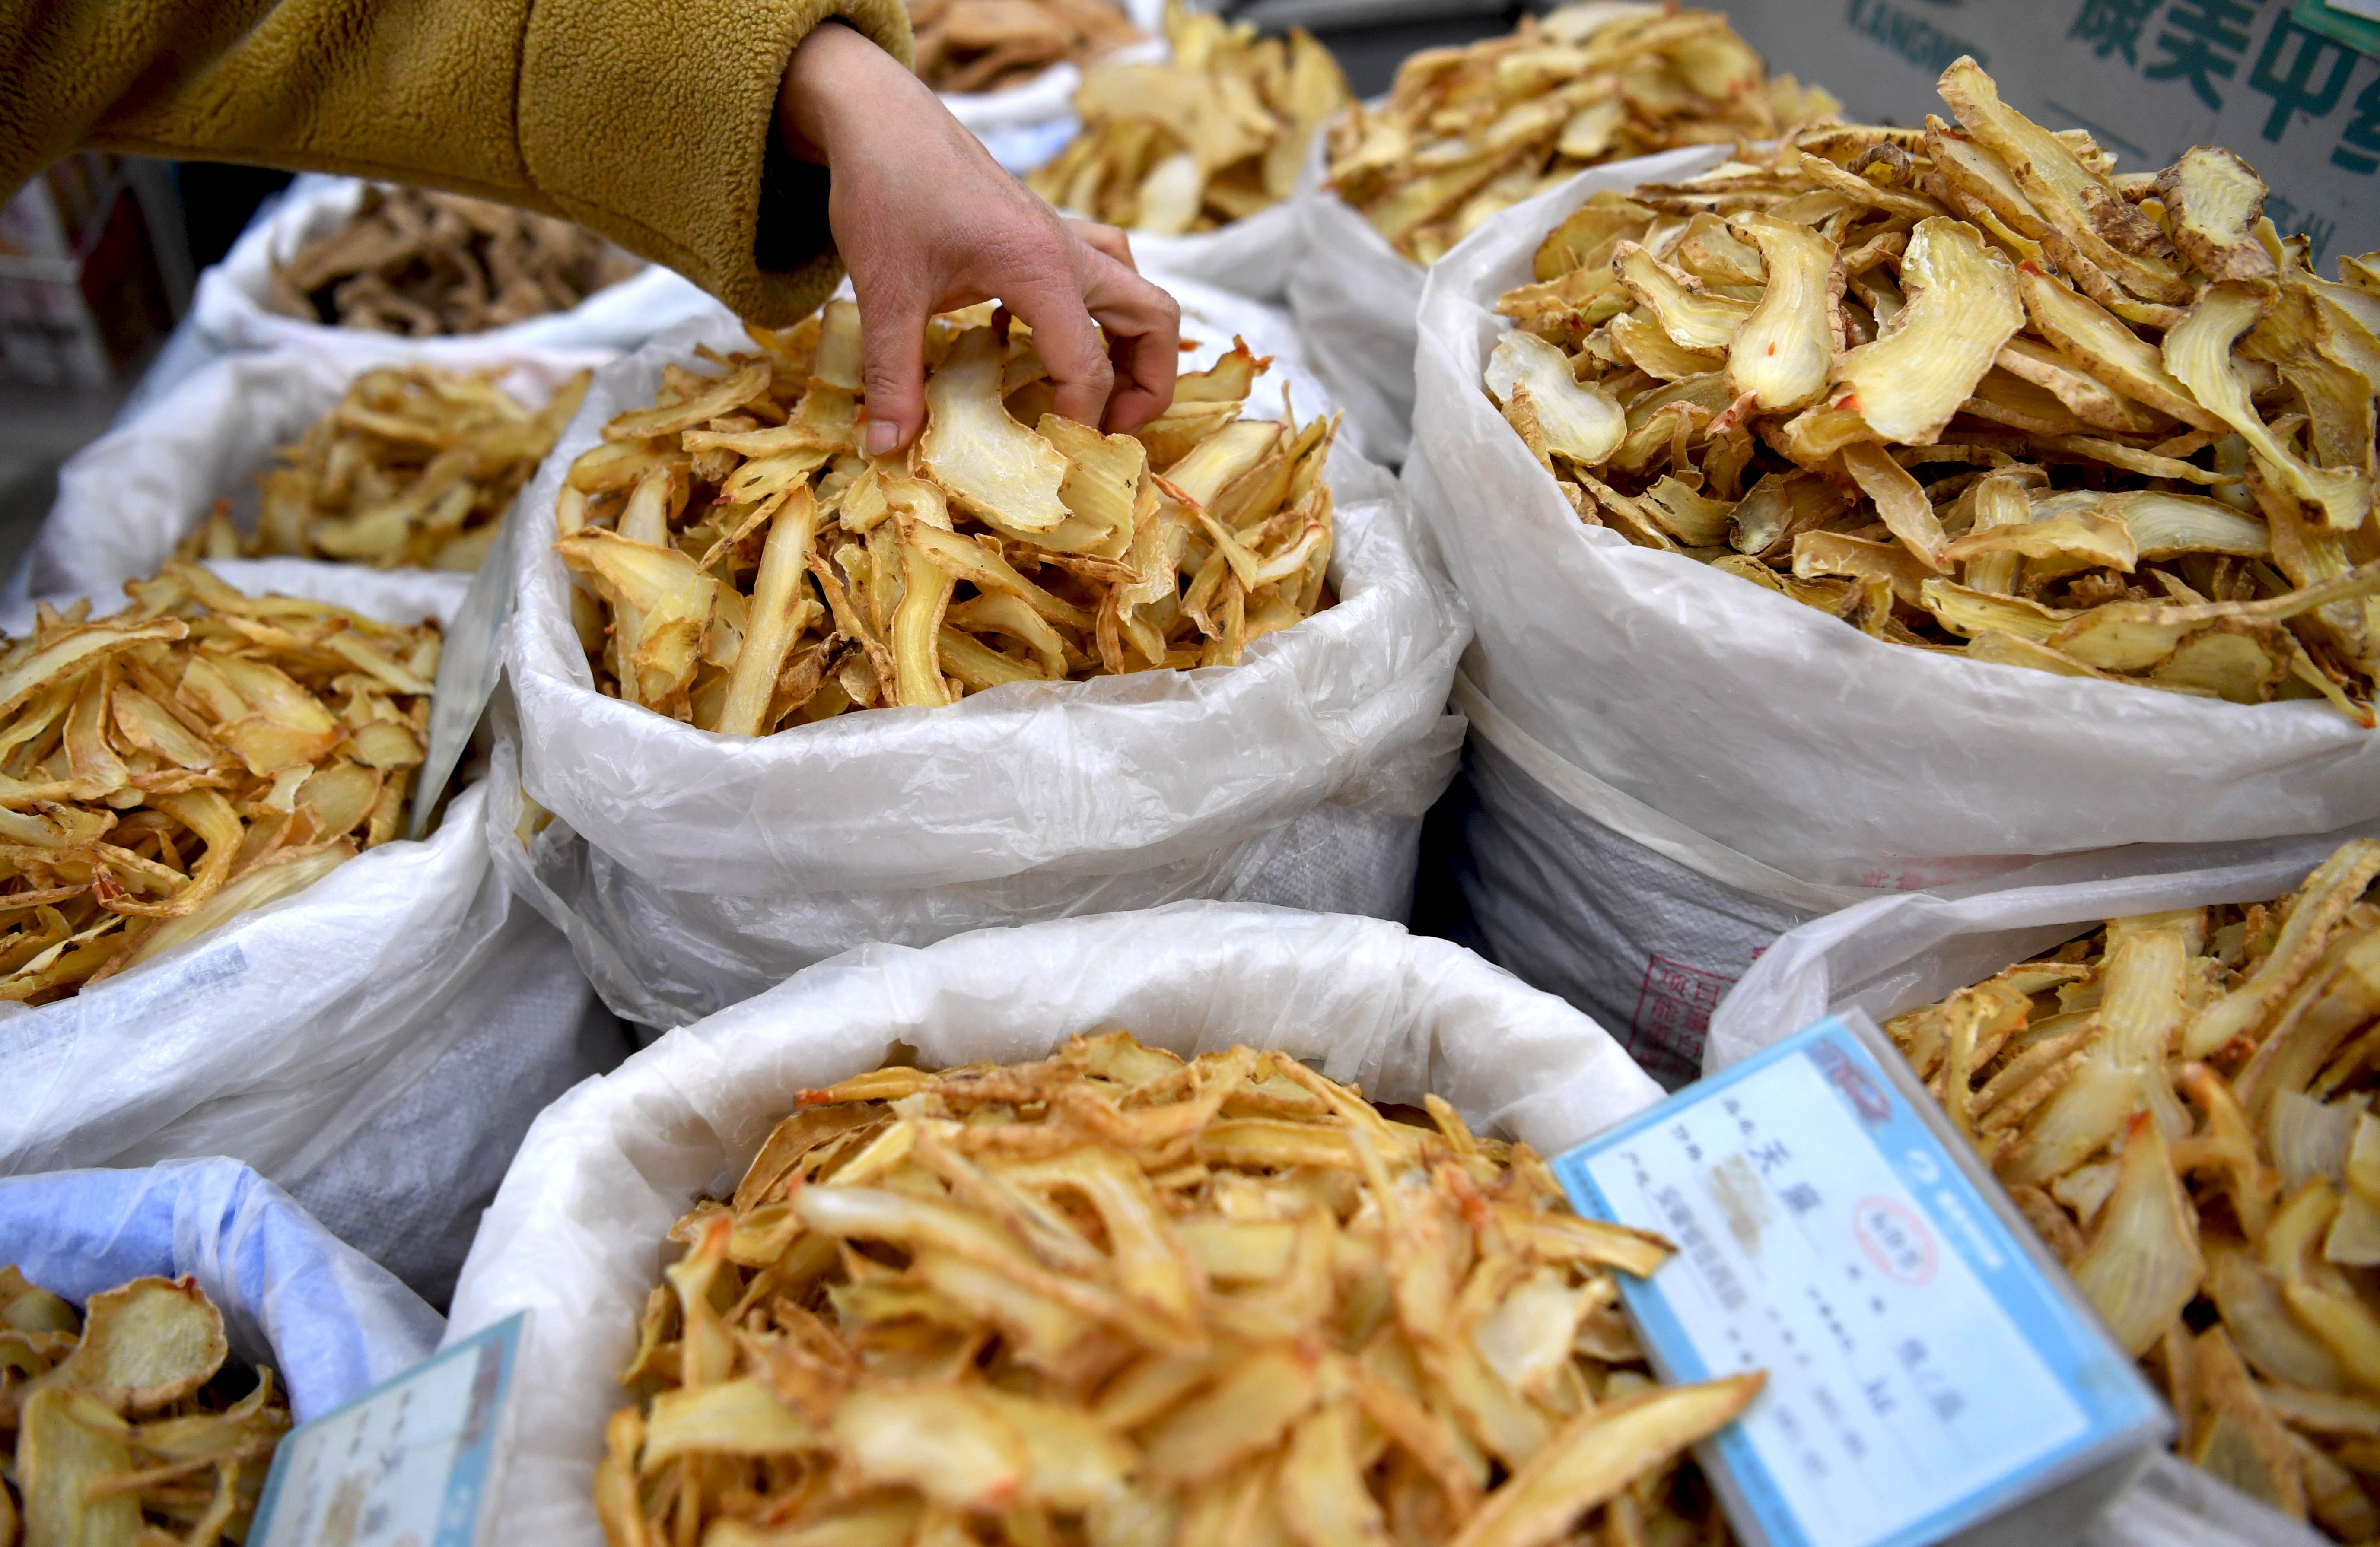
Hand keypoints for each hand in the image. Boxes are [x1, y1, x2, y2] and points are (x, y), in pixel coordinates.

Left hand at [777, 23, 1180, 455]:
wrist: (877, 115)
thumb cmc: (883, 191)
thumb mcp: (882, 291)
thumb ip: (892, 374)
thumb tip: (885, 446)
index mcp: (1039, 266)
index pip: (1088, 362)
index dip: (1082, 417)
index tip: (1056, 455)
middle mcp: (1067, 249)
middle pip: (1153, 317)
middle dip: (1150, 382)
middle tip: (1112, 428)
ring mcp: (1063, 235)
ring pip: (1138, 290)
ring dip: (1135, 345)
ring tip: (1101, 394)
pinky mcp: (1046, 230)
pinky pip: (1104, 272)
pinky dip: (1099, 315)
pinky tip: (1046, 344)